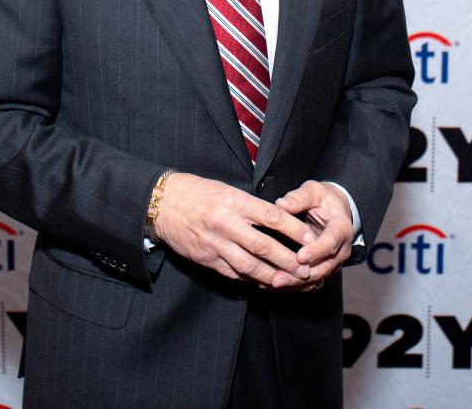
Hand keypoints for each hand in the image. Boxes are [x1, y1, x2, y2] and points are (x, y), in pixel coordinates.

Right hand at [154, 172, 315, 287]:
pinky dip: (250, 279)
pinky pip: (232, 272)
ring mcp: (215, 244)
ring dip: (272, 275)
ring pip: (249, 265)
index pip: (272, 217)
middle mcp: (226, 224)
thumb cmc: (197, 192)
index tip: (309, 237)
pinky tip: (263, 282)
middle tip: (306, 269)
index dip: (293, 229)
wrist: (162, 204)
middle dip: (287, 260)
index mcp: (234, 202)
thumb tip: (278, 219)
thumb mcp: (226, 189)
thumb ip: (250, 206)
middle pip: (264, 246)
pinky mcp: (206, 258)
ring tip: (289, 282)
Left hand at [273, 180, 354, 291]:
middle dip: (301, 275)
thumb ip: (299, 197)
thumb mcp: (314, 191)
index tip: (300, 257)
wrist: (335, 211)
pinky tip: (273, 284)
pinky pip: (309, 282)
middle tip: (279, 278)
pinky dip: (293, 285)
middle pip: (323, 267)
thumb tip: (281, 204)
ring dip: (294, 283)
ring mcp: (333, 263)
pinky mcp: (322, 269)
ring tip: (273, 283)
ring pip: (315, 279)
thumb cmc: (323, 199)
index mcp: (341, 229)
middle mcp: (341, 250)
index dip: (317, 251)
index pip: (331, 242)